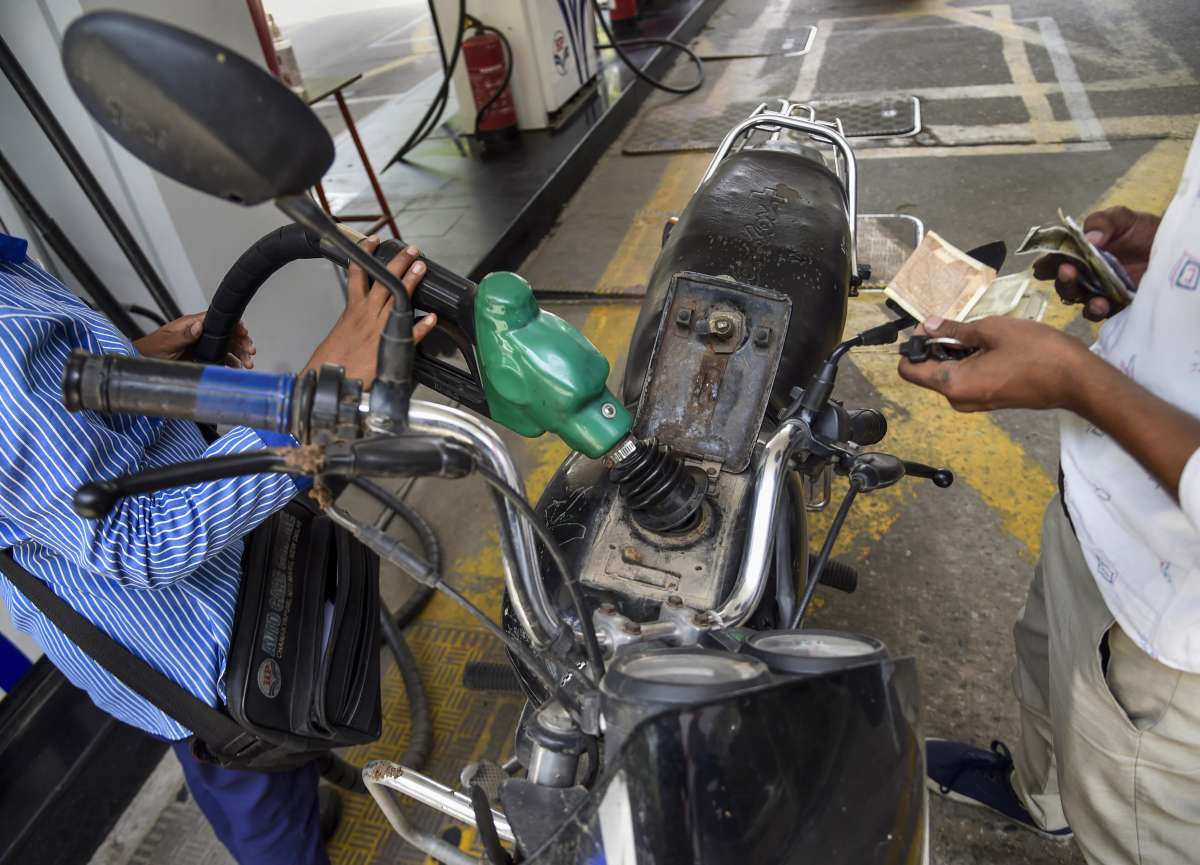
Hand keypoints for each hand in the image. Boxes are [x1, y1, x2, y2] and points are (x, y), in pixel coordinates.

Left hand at [134, 312, 255, 367]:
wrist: (141, 365)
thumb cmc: (150, 350)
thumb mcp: (166, 342)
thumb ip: (183, 335)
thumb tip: (200, 325)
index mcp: (191, 325)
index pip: (218, 320)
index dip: (234, 325)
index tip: (244, 333)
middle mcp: (199, 334)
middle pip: (226, 335)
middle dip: (241, 343)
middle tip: (250, 353)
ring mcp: (201, 347)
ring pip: (226, 348)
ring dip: (238, 355)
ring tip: (247, 365)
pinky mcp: (201, 359)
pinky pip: (219, 360)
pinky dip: (229, 364)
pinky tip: (235, 369)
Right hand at [304, 238, 436, 385]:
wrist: (328, 378)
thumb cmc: (332, 358)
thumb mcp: (340, 330)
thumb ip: (354, 318)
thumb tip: (361, 312)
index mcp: (353, 310)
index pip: (358, 275)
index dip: (365, 256)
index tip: (373, 242)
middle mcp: (367, 315)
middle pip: (383, 282)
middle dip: (397, 263)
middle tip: (410, 250)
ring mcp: (379, 329)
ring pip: (396, 300)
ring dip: (410, 283)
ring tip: (421, 268)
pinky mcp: (388, 347)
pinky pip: (408, 334)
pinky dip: (421, 327)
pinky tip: (432, 319)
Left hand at [897, 316, 1093, 412]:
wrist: (1076, 380)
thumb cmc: (1037, 352)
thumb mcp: (992, 330)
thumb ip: (955, 329)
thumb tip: (928, 325)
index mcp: (953, 384)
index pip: (909, 370)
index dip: (914, 345)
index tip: (930, 326)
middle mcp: (957, 399)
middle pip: (928, 370)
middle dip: (937, 345)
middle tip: (962, 324)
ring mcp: (973, 402)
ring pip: (949, 373)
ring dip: (956, 351)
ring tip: (982, 334)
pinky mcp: (988, 400)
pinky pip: (966, 379)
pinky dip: (970, 361)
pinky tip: (991, 346)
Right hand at [1032, 205, 1159, 320]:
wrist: (1171, 249)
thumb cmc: (1144, 231)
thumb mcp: (1124, 218)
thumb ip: (1103, 221)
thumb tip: (1090, 239)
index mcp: (1081, 252)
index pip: (1056, 258)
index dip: (1046, 263)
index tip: (1043, 265)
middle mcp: (1085, 273)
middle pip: (1063, 280)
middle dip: (1061, 277)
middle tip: (1067, 270)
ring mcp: (1097, 290)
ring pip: (1076, 297)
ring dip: (1075, 294)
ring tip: (1084, 290)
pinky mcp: (1113, 305)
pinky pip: (1097, 312)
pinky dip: (1094, 310)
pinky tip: (1101, 303)